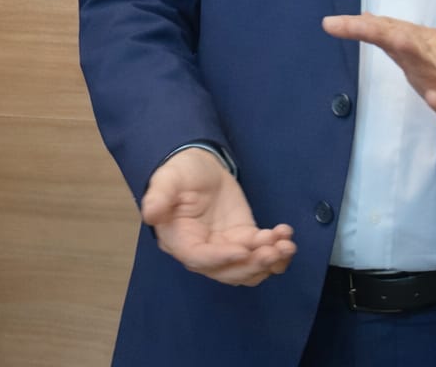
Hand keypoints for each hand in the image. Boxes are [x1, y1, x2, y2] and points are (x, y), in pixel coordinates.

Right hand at [141, 147, 295, 285]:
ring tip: (286, 244)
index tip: (243, 250)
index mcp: (180, 241)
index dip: (221, 258)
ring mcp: (225, 248)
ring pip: (247, 268)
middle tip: (274, 250)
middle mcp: (203, 252)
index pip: (200, 258)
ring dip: (269, 262)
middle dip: (252, 264)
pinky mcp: (243, 239)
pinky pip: (260, 253)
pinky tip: (285, 234)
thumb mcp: (167, 180)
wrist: (199, 165)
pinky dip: (276, 250)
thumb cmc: (179, 173)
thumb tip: (149, 214)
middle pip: (228, 271)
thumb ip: (159, 197)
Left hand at [322, 14, 435, 148]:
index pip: (387, 30)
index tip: (330, 23)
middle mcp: (434, 56)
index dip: (359, 26)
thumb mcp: (419, 55)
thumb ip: (394, 38)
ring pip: (430, 64)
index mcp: (422, 46)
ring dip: (414, 52)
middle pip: (403, 40)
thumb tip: (365, 18)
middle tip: (352, 24)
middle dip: (379, 31)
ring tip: (395, 40)